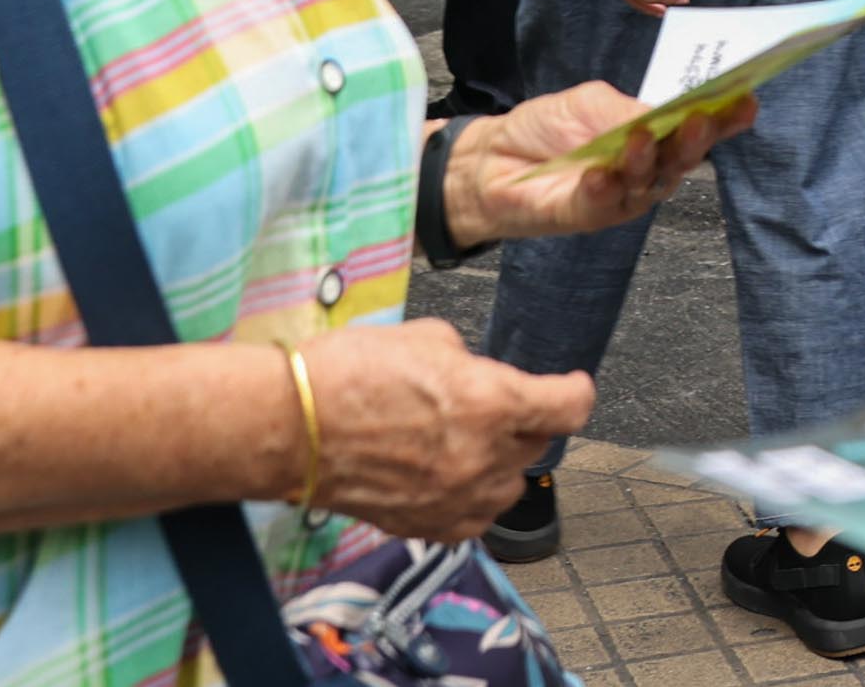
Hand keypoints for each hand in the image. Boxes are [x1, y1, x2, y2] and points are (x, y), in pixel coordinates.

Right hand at [293, 317, 597, 539]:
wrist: (289, 426)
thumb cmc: (347, 374)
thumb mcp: (427, 339)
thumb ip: (469, 362)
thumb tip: (476, 375)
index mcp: (492, 401)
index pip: (570, 407)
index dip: (575, 391)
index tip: (571, 385)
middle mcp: (482, 456)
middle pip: (538, 445)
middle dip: (525, 421)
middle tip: (494, 404)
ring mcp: (455, 498)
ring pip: (510, 487)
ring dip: (500, 463)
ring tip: (465, 441)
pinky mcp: (426, 526)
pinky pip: (474, 520)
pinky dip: (472, 499)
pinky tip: (448, 476)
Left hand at [443, 90, 748, 240]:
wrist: (492, 158)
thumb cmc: (547, 128)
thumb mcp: (591, 103)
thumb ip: (626, 110)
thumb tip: (661, 112)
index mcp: (653, 139)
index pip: (696, 129)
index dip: (724, 119)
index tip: (746, 100)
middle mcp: (645, 172)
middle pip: (680, 160)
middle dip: (694, 140)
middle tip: (701, 119)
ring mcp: (619, 198)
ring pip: (647, 183)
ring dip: (646, 161)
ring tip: (641, 138)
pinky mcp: (587, 215)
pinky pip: (603, 203)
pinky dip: (603, 186)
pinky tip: (600, 173)